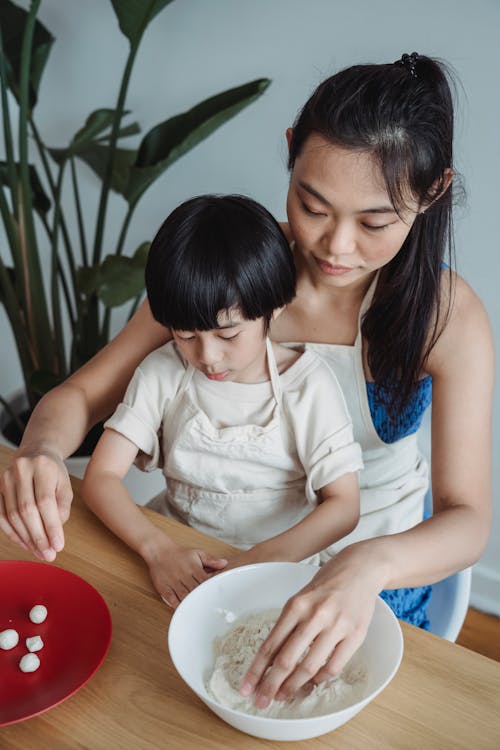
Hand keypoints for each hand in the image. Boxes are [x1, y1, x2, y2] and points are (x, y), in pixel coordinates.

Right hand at [0, 451, 72, 560]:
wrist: (36, 454)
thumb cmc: (53, 473)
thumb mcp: (65, 485)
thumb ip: (62, 508)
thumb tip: (54, 533)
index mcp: (43, 466)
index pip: (45, 501)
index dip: (51, 526)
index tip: (58, 545)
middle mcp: (21, 470)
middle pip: (27, 510)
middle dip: (38, 536)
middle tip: (49, 554)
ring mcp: (6, 478)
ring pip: (13, 515)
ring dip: (26, 538)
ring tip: (39, 552)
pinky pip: (1, 515)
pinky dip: (13, 533)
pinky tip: (25, 544)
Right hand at [147, 542, 227, 607]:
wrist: (159, 551)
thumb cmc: (180, 554)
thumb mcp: (198, 553)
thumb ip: (211, 560)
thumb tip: (225, 563)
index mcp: (193, 567)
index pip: (205, 581)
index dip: (211, 590)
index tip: (218, 598)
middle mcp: (184, 575)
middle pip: (195, 590)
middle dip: (203, 599)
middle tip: (211, 610)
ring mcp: (173, 582)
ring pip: (184, 596)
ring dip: (191, 604)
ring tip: (199, 613)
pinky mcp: (164, 588)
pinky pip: (171, 599)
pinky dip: (177, 606)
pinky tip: (183, 611)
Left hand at [239, 544, 382, 707]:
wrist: (361, 568)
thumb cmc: (327, 584)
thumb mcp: (301, 597)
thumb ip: (289, 624)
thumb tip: (273, 658)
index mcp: (296, 605)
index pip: (270, 645)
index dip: (257, 670)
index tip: (247, 687)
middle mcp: (314, 615)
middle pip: (287, 659)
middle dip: (270, 684)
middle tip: (261, 701)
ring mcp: (336, 626)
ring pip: (309, 666)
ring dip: (293, 686)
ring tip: (283, 696)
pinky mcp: (355, 634)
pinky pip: (334, 666)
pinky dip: (320, 678)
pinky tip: (312, 682)